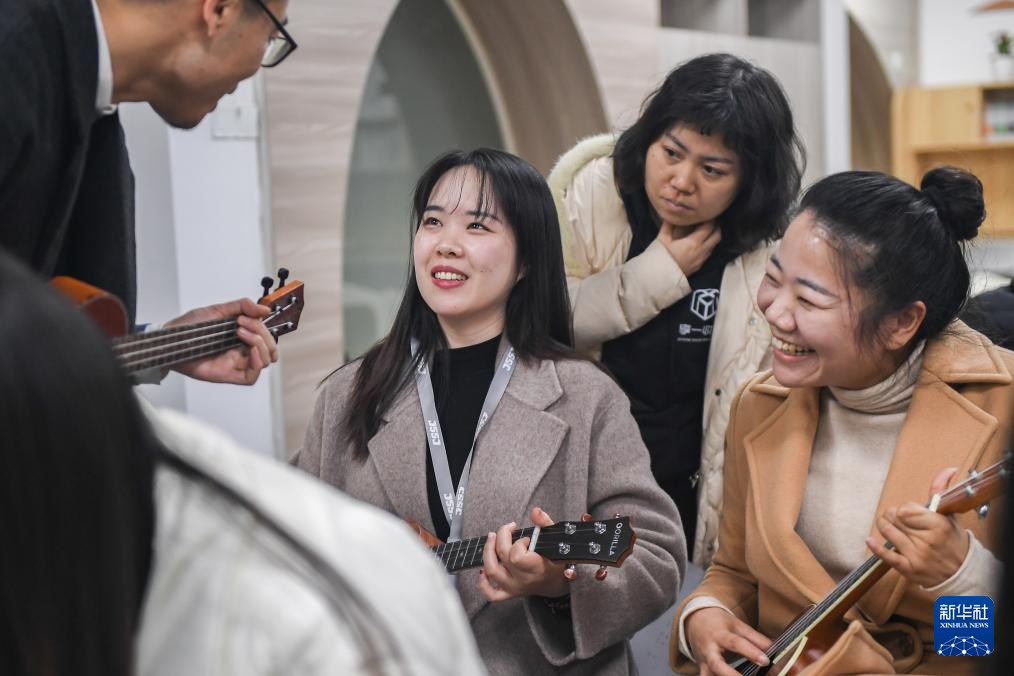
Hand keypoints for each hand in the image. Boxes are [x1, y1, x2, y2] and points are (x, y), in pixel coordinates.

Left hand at [166, 298, 277, 384]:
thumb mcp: (218, 310)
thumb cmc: (189, 327)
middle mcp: (241, 349)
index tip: (246, 317)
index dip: (262, 326)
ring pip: (265, 361)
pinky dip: (257, 363)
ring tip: (241, 334)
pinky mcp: (229, 374)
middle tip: (243, 325)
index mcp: (241, 335)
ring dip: (260, 345)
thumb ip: (243, 306)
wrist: (171, 341)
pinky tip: (249, 351)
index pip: (265, 334)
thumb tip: (265, 309)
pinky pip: (252, 376)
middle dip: (262, 334)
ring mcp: (236, 363)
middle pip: (269, 347)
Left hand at [478, 507, 568, 601]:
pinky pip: (491, 593)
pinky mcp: (509, 592)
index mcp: (536, 568)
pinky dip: (483, 583)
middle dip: (502, 537)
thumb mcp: (556, 540)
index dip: (518, 543)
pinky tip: (483, 571)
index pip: (516, 556)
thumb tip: (535, 511)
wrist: (556, 583)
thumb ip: (545, 523)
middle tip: (509, 528)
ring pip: (492, 571)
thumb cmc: (556, 561)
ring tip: (492, 538)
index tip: (527, 539)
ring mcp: (514, 587)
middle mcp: (523, 579)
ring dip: (487, 552)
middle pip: (502, 557)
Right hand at [656, 221, 720, 275]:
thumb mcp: (662, 239)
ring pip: (714, 245)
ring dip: (712, 237)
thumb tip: (669, 216)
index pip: (708, 227)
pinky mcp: (698, 267)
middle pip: (717, 236)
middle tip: (709, 222)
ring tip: (705, 232)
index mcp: (692, 243)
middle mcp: (700, 251)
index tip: (705, 215)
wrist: (659, 278)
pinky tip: (700, 244)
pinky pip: (708, 254)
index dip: (709, 219)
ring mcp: (701, 260)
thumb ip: (668, 226)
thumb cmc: (660, 259)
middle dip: (715, 227)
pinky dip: (708, 246)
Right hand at [685, 607, 770, 674]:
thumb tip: (774, 650)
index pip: (735, 643)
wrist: (695, 622)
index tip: (766, 661)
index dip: (751, 652)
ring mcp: (703, 663)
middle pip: (717, 665)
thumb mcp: (737, 626)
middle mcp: (709, 651)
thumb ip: (755, 638)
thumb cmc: (719, 624)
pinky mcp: (702, 672)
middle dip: (732, 675)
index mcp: (719, 635)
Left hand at [866, 467, 968, 587]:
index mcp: (938, 525)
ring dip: (883, 525)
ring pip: (888, 532)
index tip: (909, 512)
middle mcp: (927, 540)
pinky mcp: (909, 568)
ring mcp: (917, 555)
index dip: (905, 509)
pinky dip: (876, 547)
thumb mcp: (949, 516)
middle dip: (892, 515)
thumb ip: (941, 492)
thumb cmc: (953, 541)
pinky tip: (869, 540)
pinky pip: (887, 556)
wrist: (962, 572)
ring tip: (886, 524)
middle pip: (894, 519)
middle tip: (897, 518)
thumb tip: (948, 469)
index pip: (905, 509)